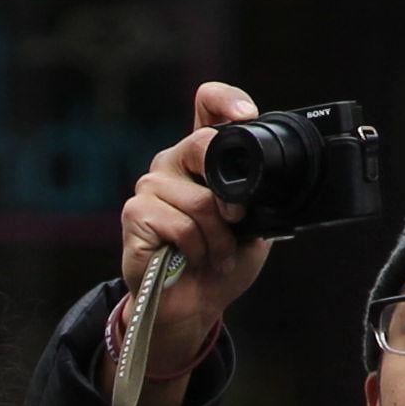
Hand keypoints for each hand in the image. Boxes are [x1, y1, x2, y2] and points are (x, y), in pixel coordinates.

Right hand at [109, 83, 276, 405]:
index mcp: (201, 156)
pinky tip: (195, 260)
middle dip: (230, 192)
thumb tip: (268, 181)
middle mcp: (172, 162)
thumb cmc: (221, 262)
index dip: (226, 100)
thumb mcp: (253, 224)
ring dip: (217, 237)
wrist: (194, 306)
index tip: (246, 116)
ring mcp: (150, 187)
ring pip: (198, 200)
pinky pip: (180, 225)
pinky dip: (197, 249)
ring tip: (216, 255)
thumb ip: (256, 196)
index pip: (206, 103)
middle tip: (236, 221)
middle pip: (202, 143)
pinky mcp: (136, 215)